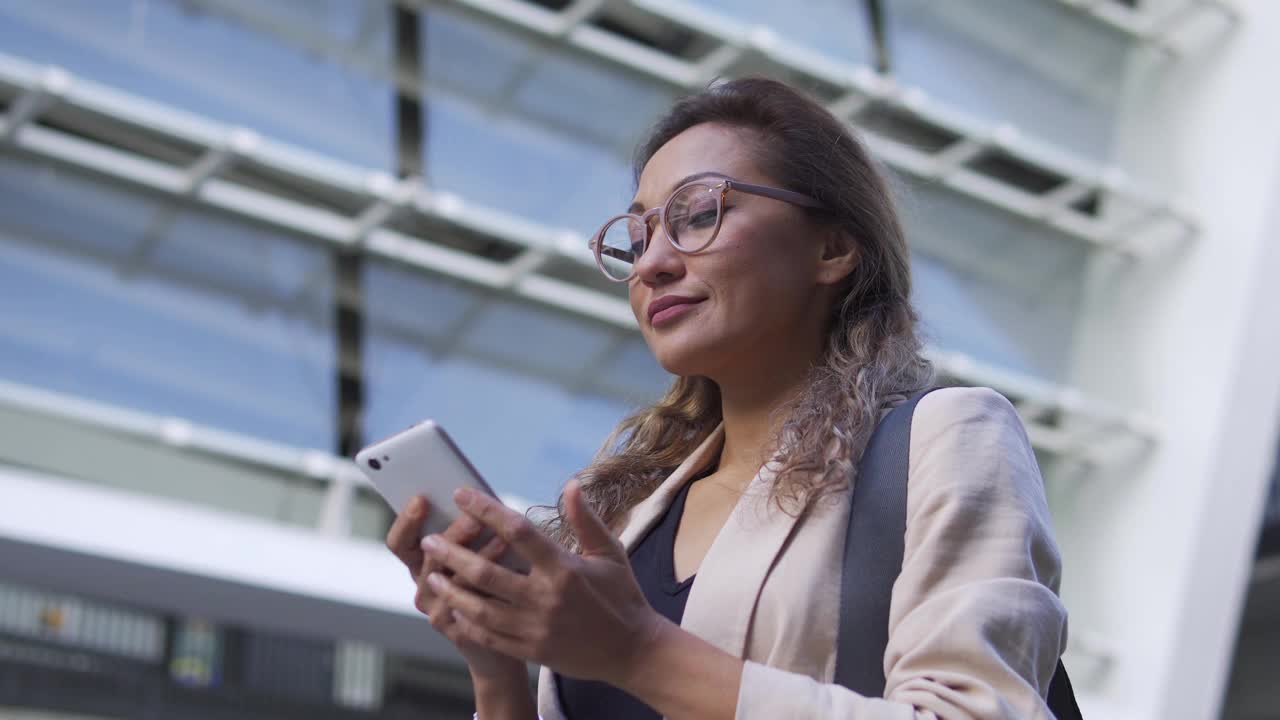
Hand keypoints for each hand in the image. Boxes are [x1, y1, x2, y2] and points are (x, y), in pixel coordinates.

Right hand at [384, 496, 526, 679]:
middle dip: (453, 535)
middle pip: (429, 558)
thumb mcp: (476, 550)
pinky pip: (473, 605)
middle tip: (474, 517)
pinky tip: (514, 566)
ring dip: (480, 555)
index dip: (407, 522)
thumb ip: (471, 528)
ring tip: (502, 537)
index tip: (422, 499)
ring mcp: (439, 612)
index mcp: (421, 564)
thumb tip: (476, 494)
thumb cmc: (492, 582)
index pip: (400, 543)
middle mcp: (425, 589)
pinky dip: (495, 582)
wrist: (506, 638)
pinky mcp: (461, 631)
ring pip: (453, 581)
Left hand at [420, 480, 666, 685]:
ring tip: (430, 575)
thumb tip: (570, 484)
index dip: (486, 510)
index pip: (518, 531)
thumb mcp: (610, 553)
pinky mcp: (531, 651)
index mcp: (564, 567)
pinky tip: (451, 609)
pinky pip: (489, 636)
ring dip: (451, 590)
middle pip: (487, 572)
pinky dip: (466, 622)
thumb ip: (585, 519)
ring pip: (480, 608)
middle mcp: (546, 597)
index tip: (462, 494)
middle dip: (452, 554)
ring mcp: (536, 627)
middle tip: (430, 540)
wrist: (633, 651)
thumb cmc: (621, 596)